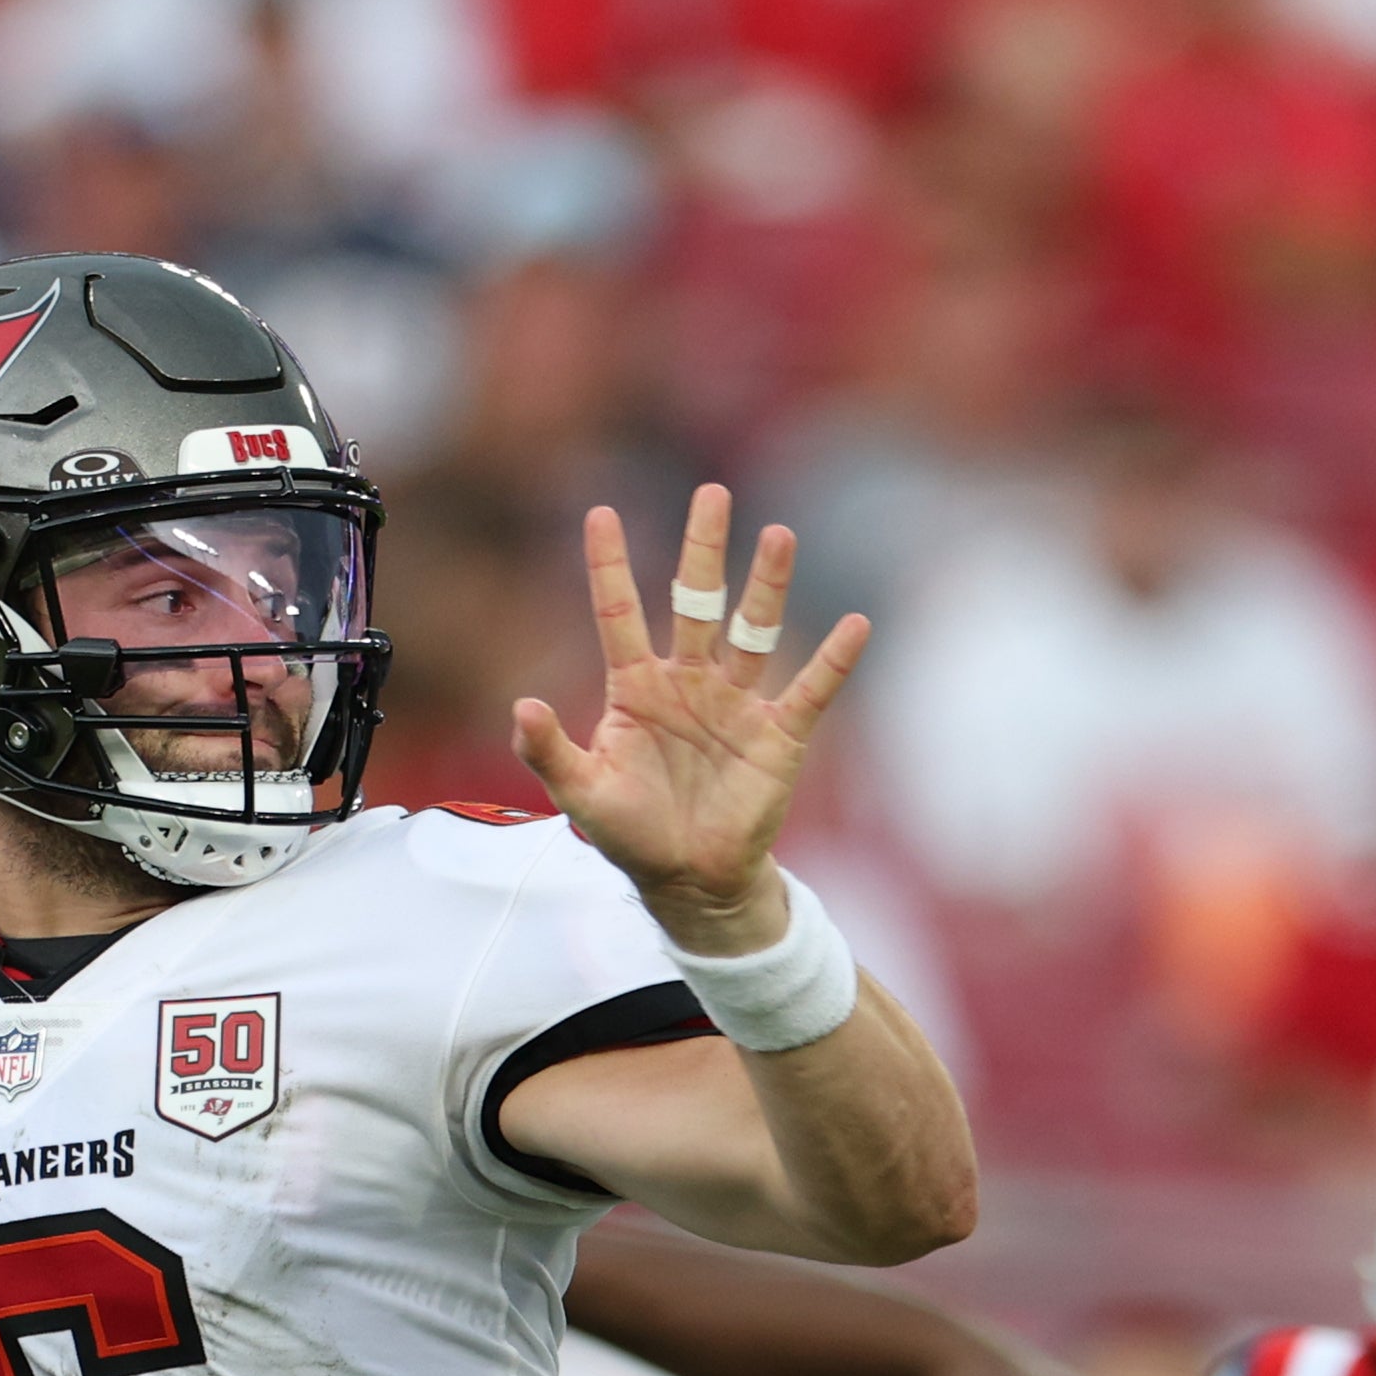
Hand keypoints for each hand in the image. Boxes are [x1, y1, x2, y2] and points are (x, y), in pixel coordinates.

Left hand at [509, 487, 870, 954]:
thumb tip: (519, 705)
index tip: (601, 511)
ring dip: (767, 586)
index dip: (610, 565)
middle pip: (696, 602)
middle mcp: (689, 682)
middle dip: (703, 549)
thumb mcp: (582, 793)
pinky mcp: (778, 735)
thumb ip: (548, 750)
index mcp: (636, 688)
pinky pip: (810, 690)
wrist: (690, 881)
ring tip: (777, 534)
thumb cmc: (632, 834)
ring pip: (753, 631)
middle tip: (712, 494)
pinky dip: (833, 661)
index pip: (619, 613)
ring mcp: (736, 703)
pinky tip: (856, 624)